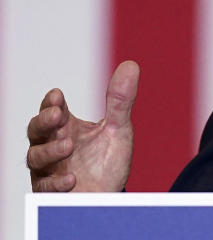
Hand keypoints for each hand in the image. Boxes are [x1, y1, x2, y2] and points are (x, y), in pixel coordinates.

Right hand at [26, 61, 139, 191]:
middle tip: (56, 115)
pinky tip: (71, 179)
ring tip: (69, 146)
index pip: (52, 109)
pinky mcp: (50, 191)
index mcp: (67, 126)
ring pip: (35, 156)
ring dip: (50, 151)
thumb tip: (131, 64)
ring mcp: (48, 168)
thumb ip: (120, 101)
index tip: (57, 96)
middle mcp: (53, 145)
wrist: (110, 194)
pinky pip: (44, 187)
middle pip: (36, 129)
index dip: (51, 102)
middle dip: (44, 121)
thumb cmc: (107, 160)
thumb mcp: (118, 128)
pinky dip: (56, 182)